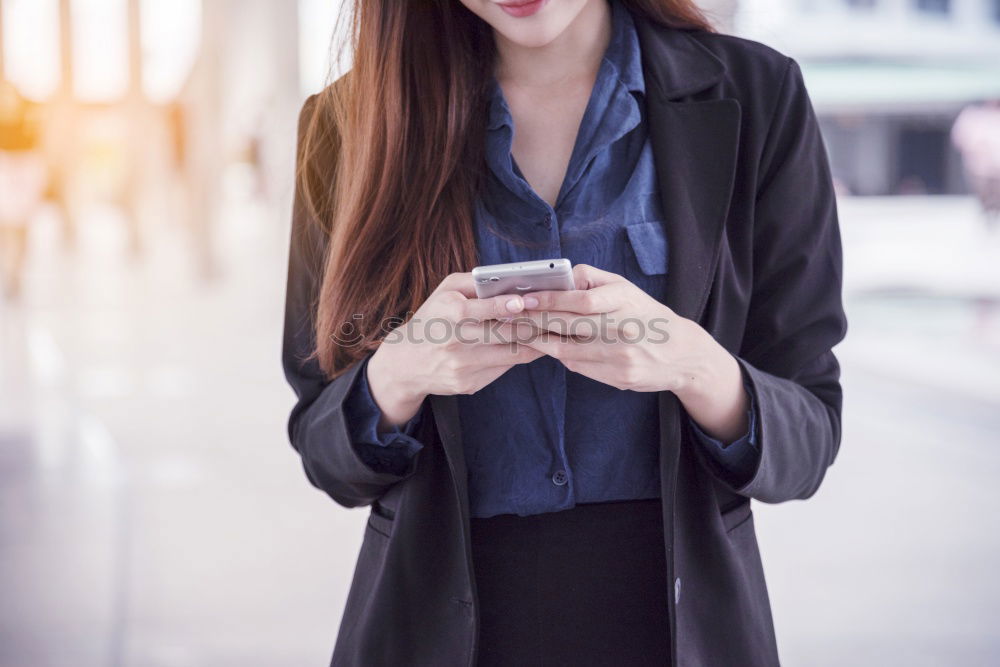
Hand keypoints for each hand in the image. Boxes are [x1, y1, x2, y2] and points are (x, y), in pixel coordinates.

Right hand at [366, 272, 542, 428]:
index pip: (480, 309)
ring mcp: (462, 366)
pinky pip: (503, 369)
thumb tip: (510, 278)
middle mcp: (454, 342)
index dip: (505, 306)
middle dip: (533, 325)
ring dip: (536, 343)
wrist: (405, 364)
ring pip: (511, 354)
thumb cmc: (432, 318)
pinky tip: (535, 347)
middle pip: (504, 334)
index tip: (525, 302)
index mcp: (447, 314)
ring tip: (553, 331)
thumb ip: (474, 282)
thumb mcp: (444, 292)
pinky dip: (521, 357)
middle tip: (556, 316)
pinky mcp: (469, 384)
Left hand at [516, 264, 748, 442]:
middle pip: (568, 325)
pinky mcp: (620, 377)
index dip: (548, 300)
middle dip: (534, 320)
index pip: (580, 300)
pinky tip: (543, 348)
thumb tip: (557, 279)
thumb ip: (592, 280)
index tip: (524, 299)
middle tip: (507, 316)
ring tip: (516, 333)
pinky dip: (558, 356)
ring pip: (567, 350)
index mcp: (625, 299)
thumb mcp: (626, 289)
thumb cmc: (646, 314)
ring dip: (538, 341)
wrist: (682, 353)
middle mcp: (625, 328)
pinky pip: (578, 366)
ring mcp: (622, 356)